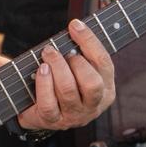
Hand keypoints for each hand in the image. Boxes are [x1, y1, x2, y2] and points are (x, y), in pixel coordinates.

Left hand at [16, 18, 113, 133]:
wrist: (39, 111)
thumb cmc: (61, 82)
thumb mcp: (76, 68)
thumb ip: (80, 50)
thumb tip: (77, 26)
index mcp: (106, 89)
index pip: (104, 63)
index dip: (90, 41)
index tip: (75, 24)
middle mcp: (94, 105)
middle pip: (92, 82)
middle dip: (74, 61)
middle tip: (56, 49)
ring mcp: (74, 116)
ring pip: (69, 91)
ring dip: (56, 67)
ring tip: (47, 54)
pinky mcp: (54, 121)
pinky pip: (49, 103)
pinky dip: (44, 83)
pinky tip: (41, 70)